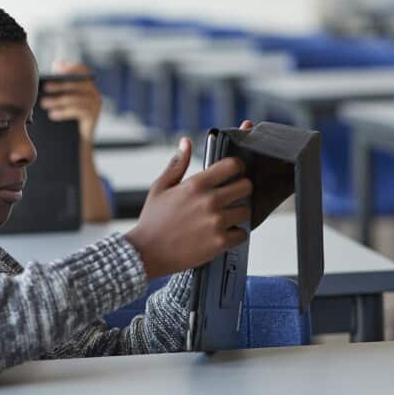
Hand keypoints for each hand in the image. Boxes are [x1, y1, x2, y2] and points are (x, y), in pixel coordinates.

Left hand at [42, 63, 100, 142]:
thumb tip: (55, 65)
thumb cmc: (69, 119)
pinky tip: (52, 115)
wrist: (79, 141)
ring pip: (75, 99)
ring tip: (43, 104)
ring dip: (58, 101)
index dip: (71, 67)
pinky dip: (63, 113)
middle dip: (60, 85)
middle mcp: (94, 93)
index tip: (56, 67)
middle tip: (45, 87)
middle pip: (77, 85)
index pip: (83, 70)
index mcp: (87, 86)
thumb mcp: (64, 100)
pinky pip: (77, 111)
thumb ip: (61, 85)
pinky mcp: (93, 116)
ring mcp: (95, 105)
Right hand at [125, 138, 252, 279]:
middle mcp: (209, 201)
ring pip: (246, 211)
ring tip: (225, 217)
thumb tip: (185, 142)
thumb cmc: (153, 219)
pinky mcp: (219, 242)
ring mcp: (216, 222)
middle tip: (232, 196)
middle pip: (246, 186)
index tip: (234, 172)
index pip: (232, 165)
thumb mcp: (160, 187)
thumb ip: (177, 164)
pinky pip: (242, 234)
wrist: (147, 253)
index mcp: (196, 184)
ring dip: (238, 213)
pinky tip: (223, 233)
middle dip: (241, 189)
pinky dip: (236, 234)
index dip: (237, 167)